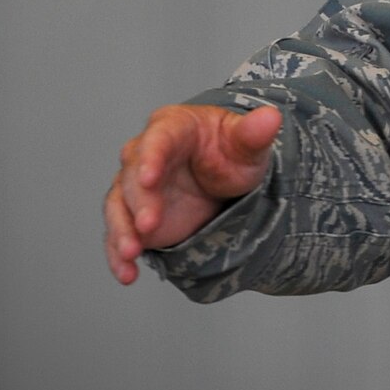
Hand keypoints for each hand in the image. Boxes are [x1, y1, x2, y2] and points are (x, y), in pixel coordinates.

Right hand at [103, 103, 281, 284]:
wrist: (224, 180)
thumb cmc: (230, 152)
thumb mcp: (246, 145)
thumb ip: (254, 133)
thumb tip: (271, 117)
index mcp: (172, 127)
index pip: (158, 139)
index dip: (151, 158)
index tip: (149, 179)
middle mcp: (144, 155)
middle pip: (133, 176)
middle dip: (139, 202)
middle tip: (149, 225)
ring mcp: (136, 188)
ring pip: (119, 206)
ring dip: (122, 231)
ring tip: (131, 253)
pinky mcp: (133, 217)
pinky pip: (120, 234)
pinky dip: (118, 254)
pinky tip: (127, 272)